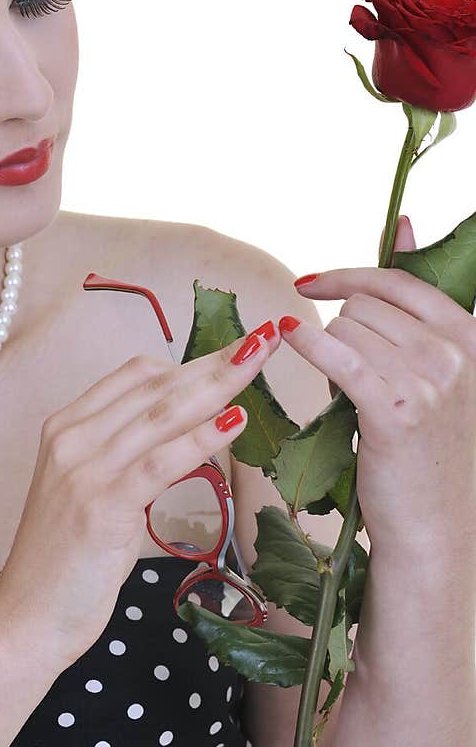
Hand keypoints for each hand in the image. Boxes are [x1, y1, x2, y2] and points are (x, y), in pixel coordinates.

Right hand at [0, 323, 281, 669]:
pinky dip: (204, 435)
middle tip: (265, 338)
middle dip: (216, 359)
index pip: (136, 375)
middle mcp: (72, 438)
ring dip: (220, 383)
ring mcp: (84, 469)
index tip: (235, 352)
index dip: (191, 359)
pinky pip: (162, 459)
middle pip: (156, 384)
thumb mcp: (94, 497)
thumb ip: (131, 462)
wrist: (26, 620)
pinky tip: (238, 419)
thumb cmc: (65, 565)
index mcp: (66, 429)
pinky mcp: (102, 503)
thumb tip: (188, 439)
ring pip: (163, 413)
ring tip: (261, 360)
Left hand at [279, 216, 475, 549]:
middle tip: (346, 369)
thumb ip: (416, 297)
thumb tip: (405, 223)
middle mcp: (455, 352)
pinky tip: (287, 336)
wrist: (435, 523)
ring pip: (346, 329)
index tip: (309, 281)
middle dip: (341, 328)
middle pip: (365, 305)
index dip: (347, 276)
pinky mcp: (394, 409)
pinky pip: (337, 353)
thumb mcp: (437, 366)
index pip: (397, 280)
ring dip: (330, 351)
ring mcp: (428, 380)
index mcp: (470, 334)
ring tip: (348, 390)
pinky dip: (307, 342)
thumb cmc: (429, 445)